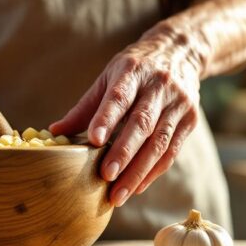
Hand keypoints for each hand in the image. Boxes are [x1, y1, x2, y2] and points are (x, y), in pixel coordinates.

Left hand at [50, 23, 202, 206]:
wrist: (180, 51)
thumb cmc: (135, 68)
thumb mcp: (108, 77)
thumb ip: (85, 107)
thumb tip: (55, 133)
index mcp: (133, 71)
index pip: (119, 96)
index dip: (106, 118)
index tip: (93, 140)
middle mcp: (159, 86)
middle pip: (142, 123)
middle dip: (123, 152)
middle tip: (105, 176)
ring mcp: (178, 103)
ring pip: (159, 142)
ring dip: (138, 171)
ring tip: (118, 194)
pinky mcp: (190, 119)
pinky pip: (171, 151)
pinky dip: (153, 171)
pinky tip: (136, 187)